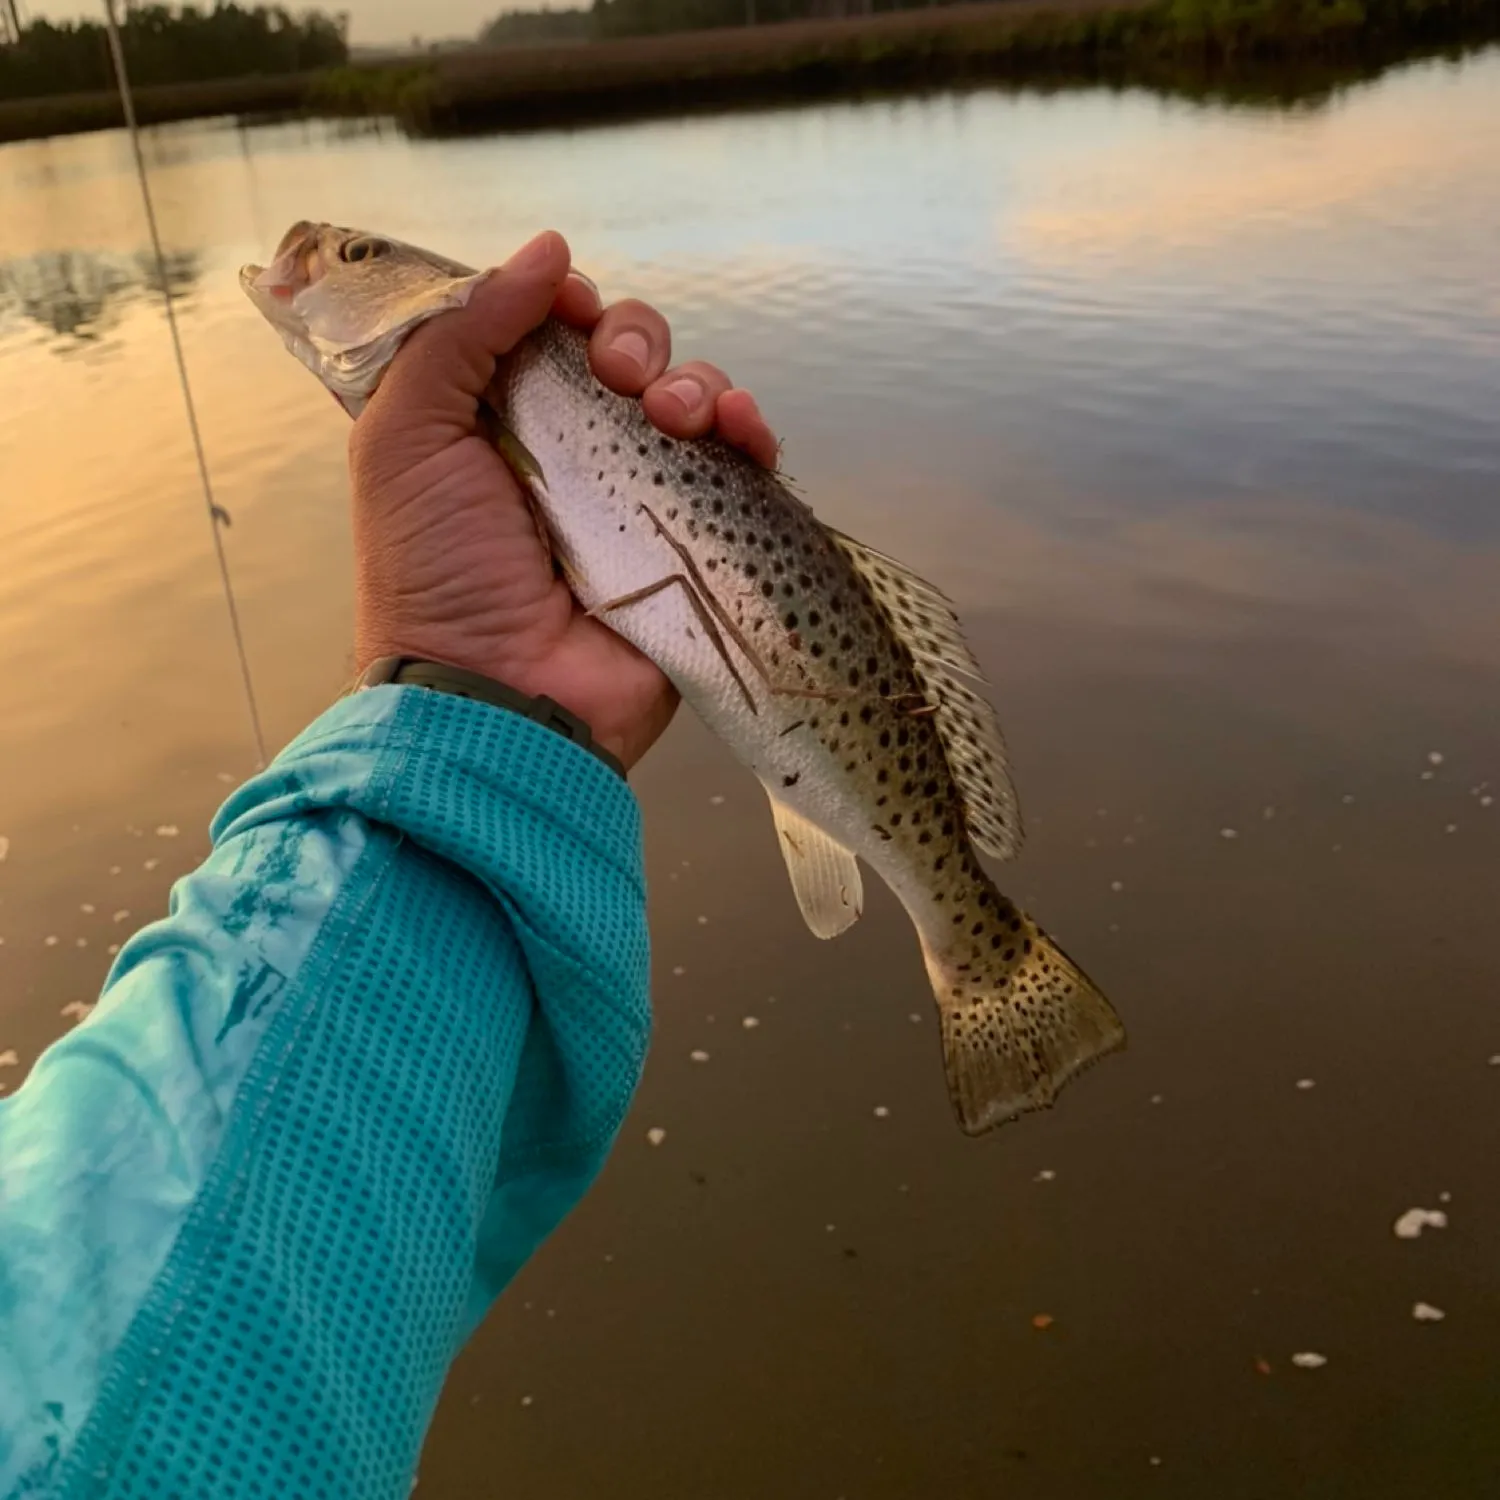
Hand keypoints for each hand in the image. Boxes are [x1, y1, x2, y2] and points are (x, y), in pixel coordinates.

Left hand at [347, 230, 778, 769]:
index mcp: (501, 422)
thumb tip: (548, 250)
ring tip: (671, 416)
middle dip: (634, 340)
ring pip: (692, 400)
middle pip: (630, 355)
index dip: (568, 307)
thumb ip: (459, 334)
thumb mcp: (403, 438)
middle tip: (617, 377)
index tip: (567, 309)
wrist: (499, 692)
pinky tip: (740, 431)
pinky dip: (752, 431)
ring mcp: (643, 498)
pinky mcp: (699, 543)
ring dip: (694, 382)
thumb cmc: (436, 571)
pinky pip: (742, 468)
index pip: (553, 334)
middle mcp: (576, 454)